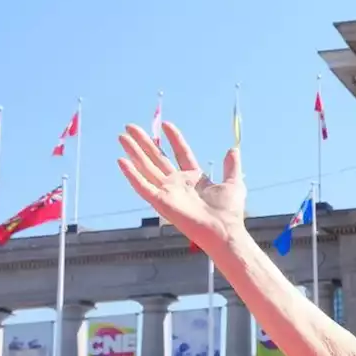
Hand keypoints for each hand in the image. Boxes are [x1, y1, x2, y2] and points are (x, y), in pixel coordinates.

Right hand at [116, 123, 246, 248]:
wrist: (224, 230)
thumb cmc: (229, 212)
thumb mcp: (233, 183)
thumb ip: (232, 167)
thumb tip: (233, 149)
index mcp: (194, 178)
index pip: (180, 153)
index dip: (174, 139)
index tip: (166, 124)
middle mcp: (178, 184)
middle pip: (157, 158)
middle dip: (144, 142)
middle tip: (130, 127)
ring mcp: (168, 192)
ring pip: (146, 167)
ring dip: (134, 152)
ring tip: (122, 136)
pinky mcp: (161, 202)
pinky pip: (142, 186)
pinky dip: (132, 174)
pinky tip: (121, 160)